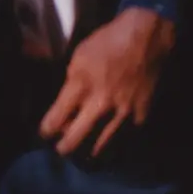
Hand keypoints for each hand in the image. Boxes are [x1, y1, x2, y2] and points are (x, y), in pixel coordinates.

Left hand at [40, 7, 176, 160]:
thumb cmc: (108, 42)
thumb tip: (65, 106)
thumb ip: (70, 83)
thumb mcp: (79, 56)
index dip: (46, 130)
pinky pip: (123, 138)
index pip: (55, 119)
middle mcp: (99, 103)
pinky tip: (109, 144)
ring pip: (99, 146)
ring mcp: (121, 112)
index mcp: (80, 85)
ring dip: (88, 151)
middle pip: (74, 140)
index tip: (45, 132)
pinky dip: (114, 142)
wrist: (147, 39)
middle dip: (63, 148)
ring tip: (83, 154)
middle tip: (61, 148)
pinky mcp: (140, 116)